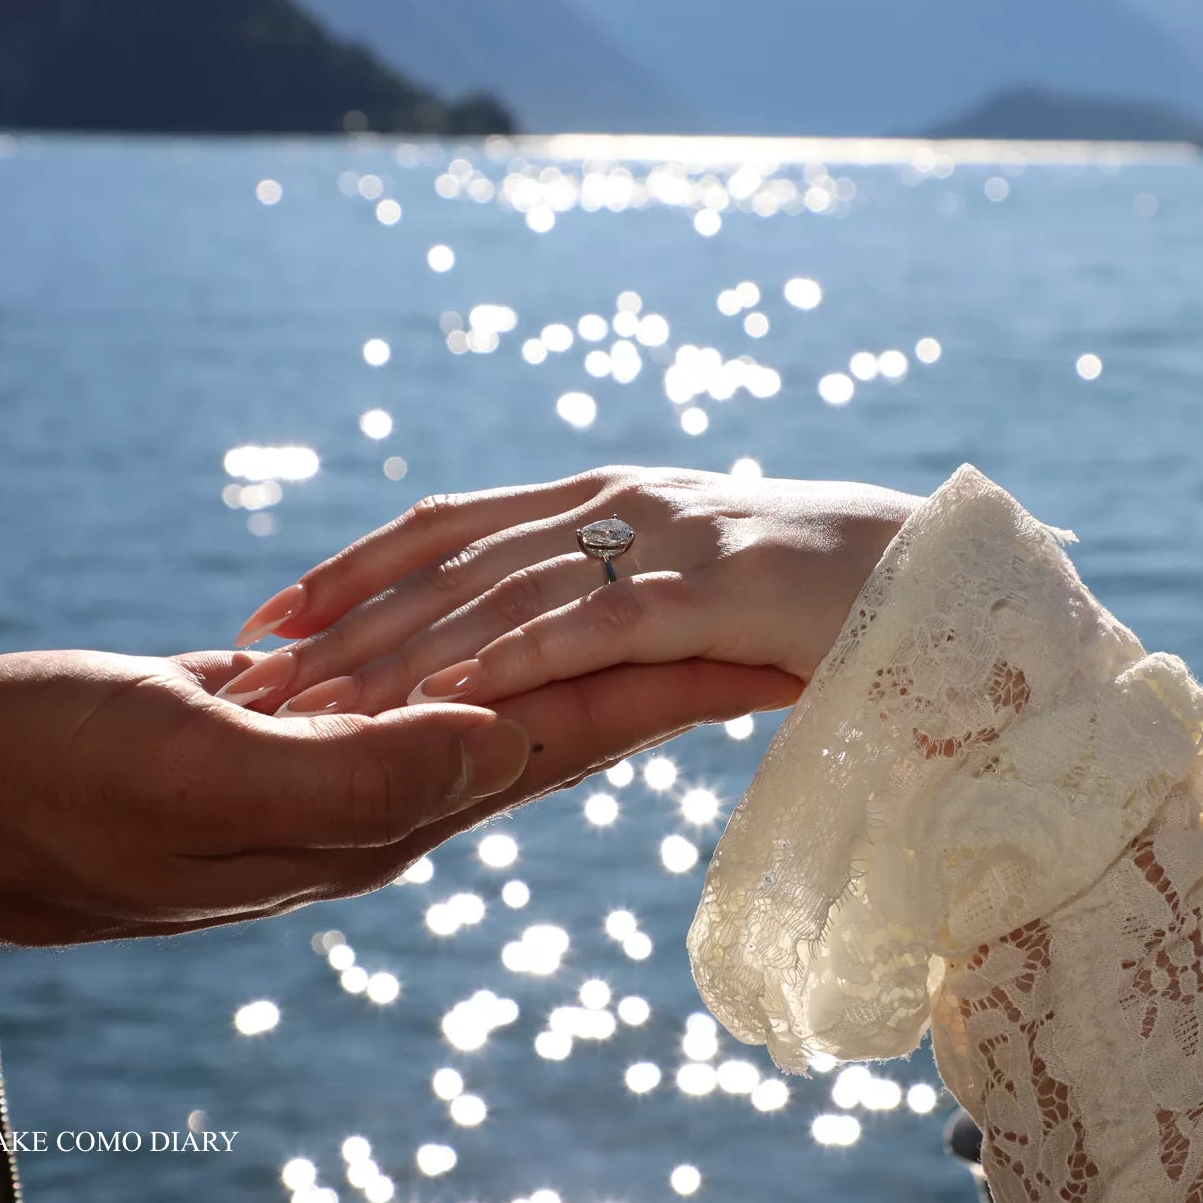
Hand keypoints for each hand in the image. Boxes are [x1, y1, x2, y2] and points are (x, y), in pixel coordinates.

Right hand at [0, 646, 798, 946]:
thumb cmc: (64, 793)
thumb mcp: (213, 781)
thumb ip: (363, 772)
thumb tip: (506, 748)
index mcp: (387, 800)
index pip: (568, 732)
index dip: (674, 689)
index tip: (774, 657)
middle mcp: (384, 785)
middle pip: (562, 716)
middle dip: (663, 668)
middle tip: (757, 629)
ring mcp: (341, 757)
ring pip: (496, 692)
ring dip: (585, 652)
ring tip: (660, 616)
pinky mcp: (291, 723)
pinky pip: (414, 679)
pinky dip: (473, 644)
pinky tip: (497, 625)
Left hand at [223, 466, 918, 718]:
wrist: (949, 578)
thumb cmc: (818, 591)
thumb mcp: (691, 584)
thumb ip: (613, 597)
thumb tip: (527, 644)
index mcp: (605, 499)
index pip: (446, 527)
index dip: (350, 568)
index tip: (269, 618)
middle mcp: (621, 504)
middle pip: (451, 560)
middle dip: (346, 622)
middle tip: (253, 677)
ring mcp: (670, 539)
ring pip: (505, 590)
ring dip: (404, 651)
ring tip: (319, 703)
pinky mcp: (721, 589)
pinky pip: (601, 622)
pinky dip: (521, 654)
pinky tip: (455, 694)